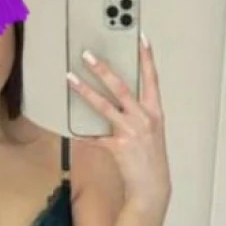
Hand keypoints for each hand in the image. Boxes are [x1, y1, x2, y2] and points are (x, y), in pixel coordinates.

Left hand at [67, 34, 170, 206]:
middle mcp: (144, 119)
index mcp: (155, 112)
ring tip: (70, 78)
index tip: (140, 38)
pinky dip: (81, 132)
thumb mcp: (151, 131)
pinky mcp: (117, 147)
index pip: (152, 79)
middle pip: (121, 87)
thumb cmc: (150, 158)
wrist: (152, 186)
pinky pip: (94, 136)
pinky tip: (69, 127)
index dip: (147, 58)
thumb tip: (115, 97)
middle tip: (87, 54)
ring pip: (104, 106)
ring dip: (85, 90)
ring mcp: (131, 133)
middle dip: (103, 69)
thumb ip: (137, 113)